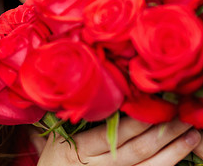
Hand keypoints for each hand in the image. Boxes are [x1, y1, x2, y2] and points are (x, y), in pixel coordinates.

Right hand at [34, 117, 200, 165]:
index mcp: (80, 149)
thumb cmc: (56, 156)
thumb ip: (79, 116)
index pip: (115, 135)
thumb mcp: (59, 133)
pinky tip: (180, 156)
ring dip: (173, 152)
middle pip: (137, 150)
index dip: (139, 122)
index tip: (159, 105)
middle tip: (184, 116)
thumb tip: (105, 89)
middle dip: (163, 132)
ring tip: (192, 136)